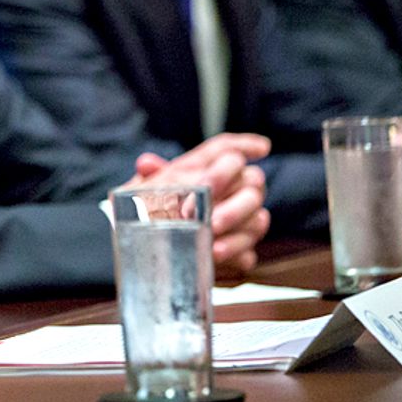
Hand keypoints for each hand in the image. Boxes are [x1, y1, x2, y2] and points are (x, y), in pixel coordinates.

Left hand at [129, 134, 270, 275]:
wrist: (140, 251)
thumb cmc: (144, 214)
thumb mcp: (140, 193)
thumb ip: (150, 177)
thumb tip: (146, 164)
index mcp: (204, 170)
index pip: (229, 150)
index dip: (247, 145)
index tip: (261, 148)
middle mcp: (229, 192)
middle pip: (253, 182)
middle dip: (234, 199)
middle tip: (212, 217)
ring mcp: (238, 224)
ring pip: (258, 218)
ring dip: (235, 228)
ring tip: (211, 243)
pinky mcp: (237, 253)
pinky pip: (248, 252)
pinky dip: (233, 253)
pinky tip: (216, 256)